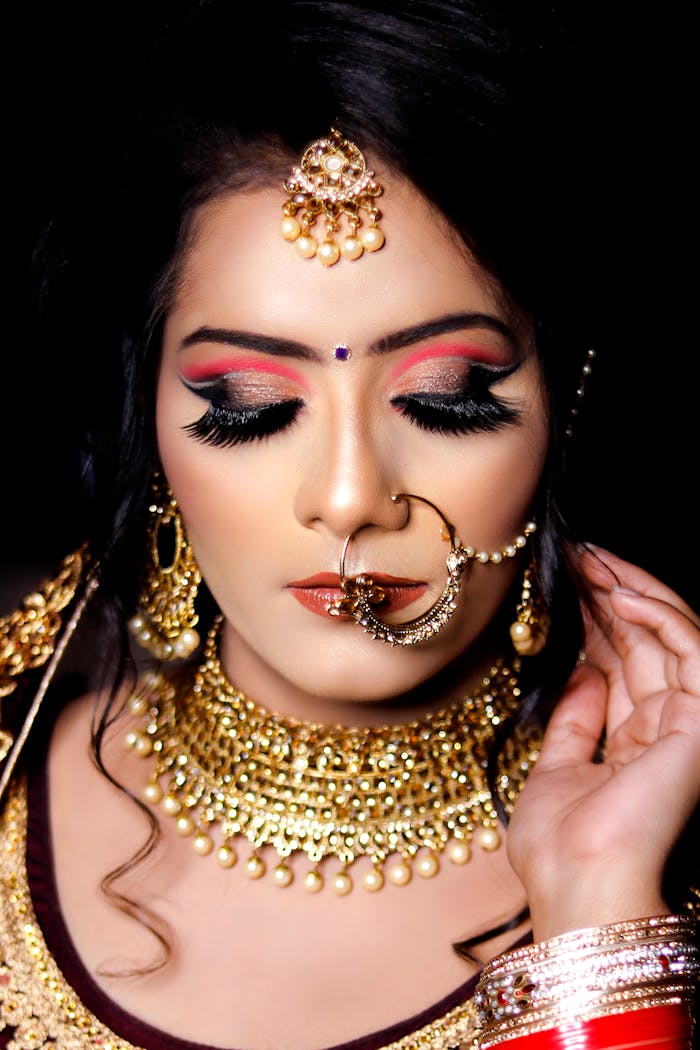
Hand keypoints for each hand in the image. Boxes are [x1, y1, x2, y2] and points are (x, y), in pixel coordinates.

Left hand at [506, 545, 699, 940]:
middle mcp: (668, 732)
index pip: (624, 666)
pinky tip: (620, 592)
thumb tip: (581, 673)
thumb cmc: (559, 847)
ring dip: (631, 592)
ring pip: (671, 638)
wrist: (576, 883)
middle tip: (577, 556)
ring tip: (591, 559)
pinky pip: (691, 651)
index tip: (567, 584)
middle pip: (644, 645)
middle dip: (610, 596)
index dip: (599, 621)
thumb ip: (574, 721)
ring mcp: (689, 726)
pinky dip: (658, 615)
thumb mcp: (555, 768)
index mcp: (637, 746)